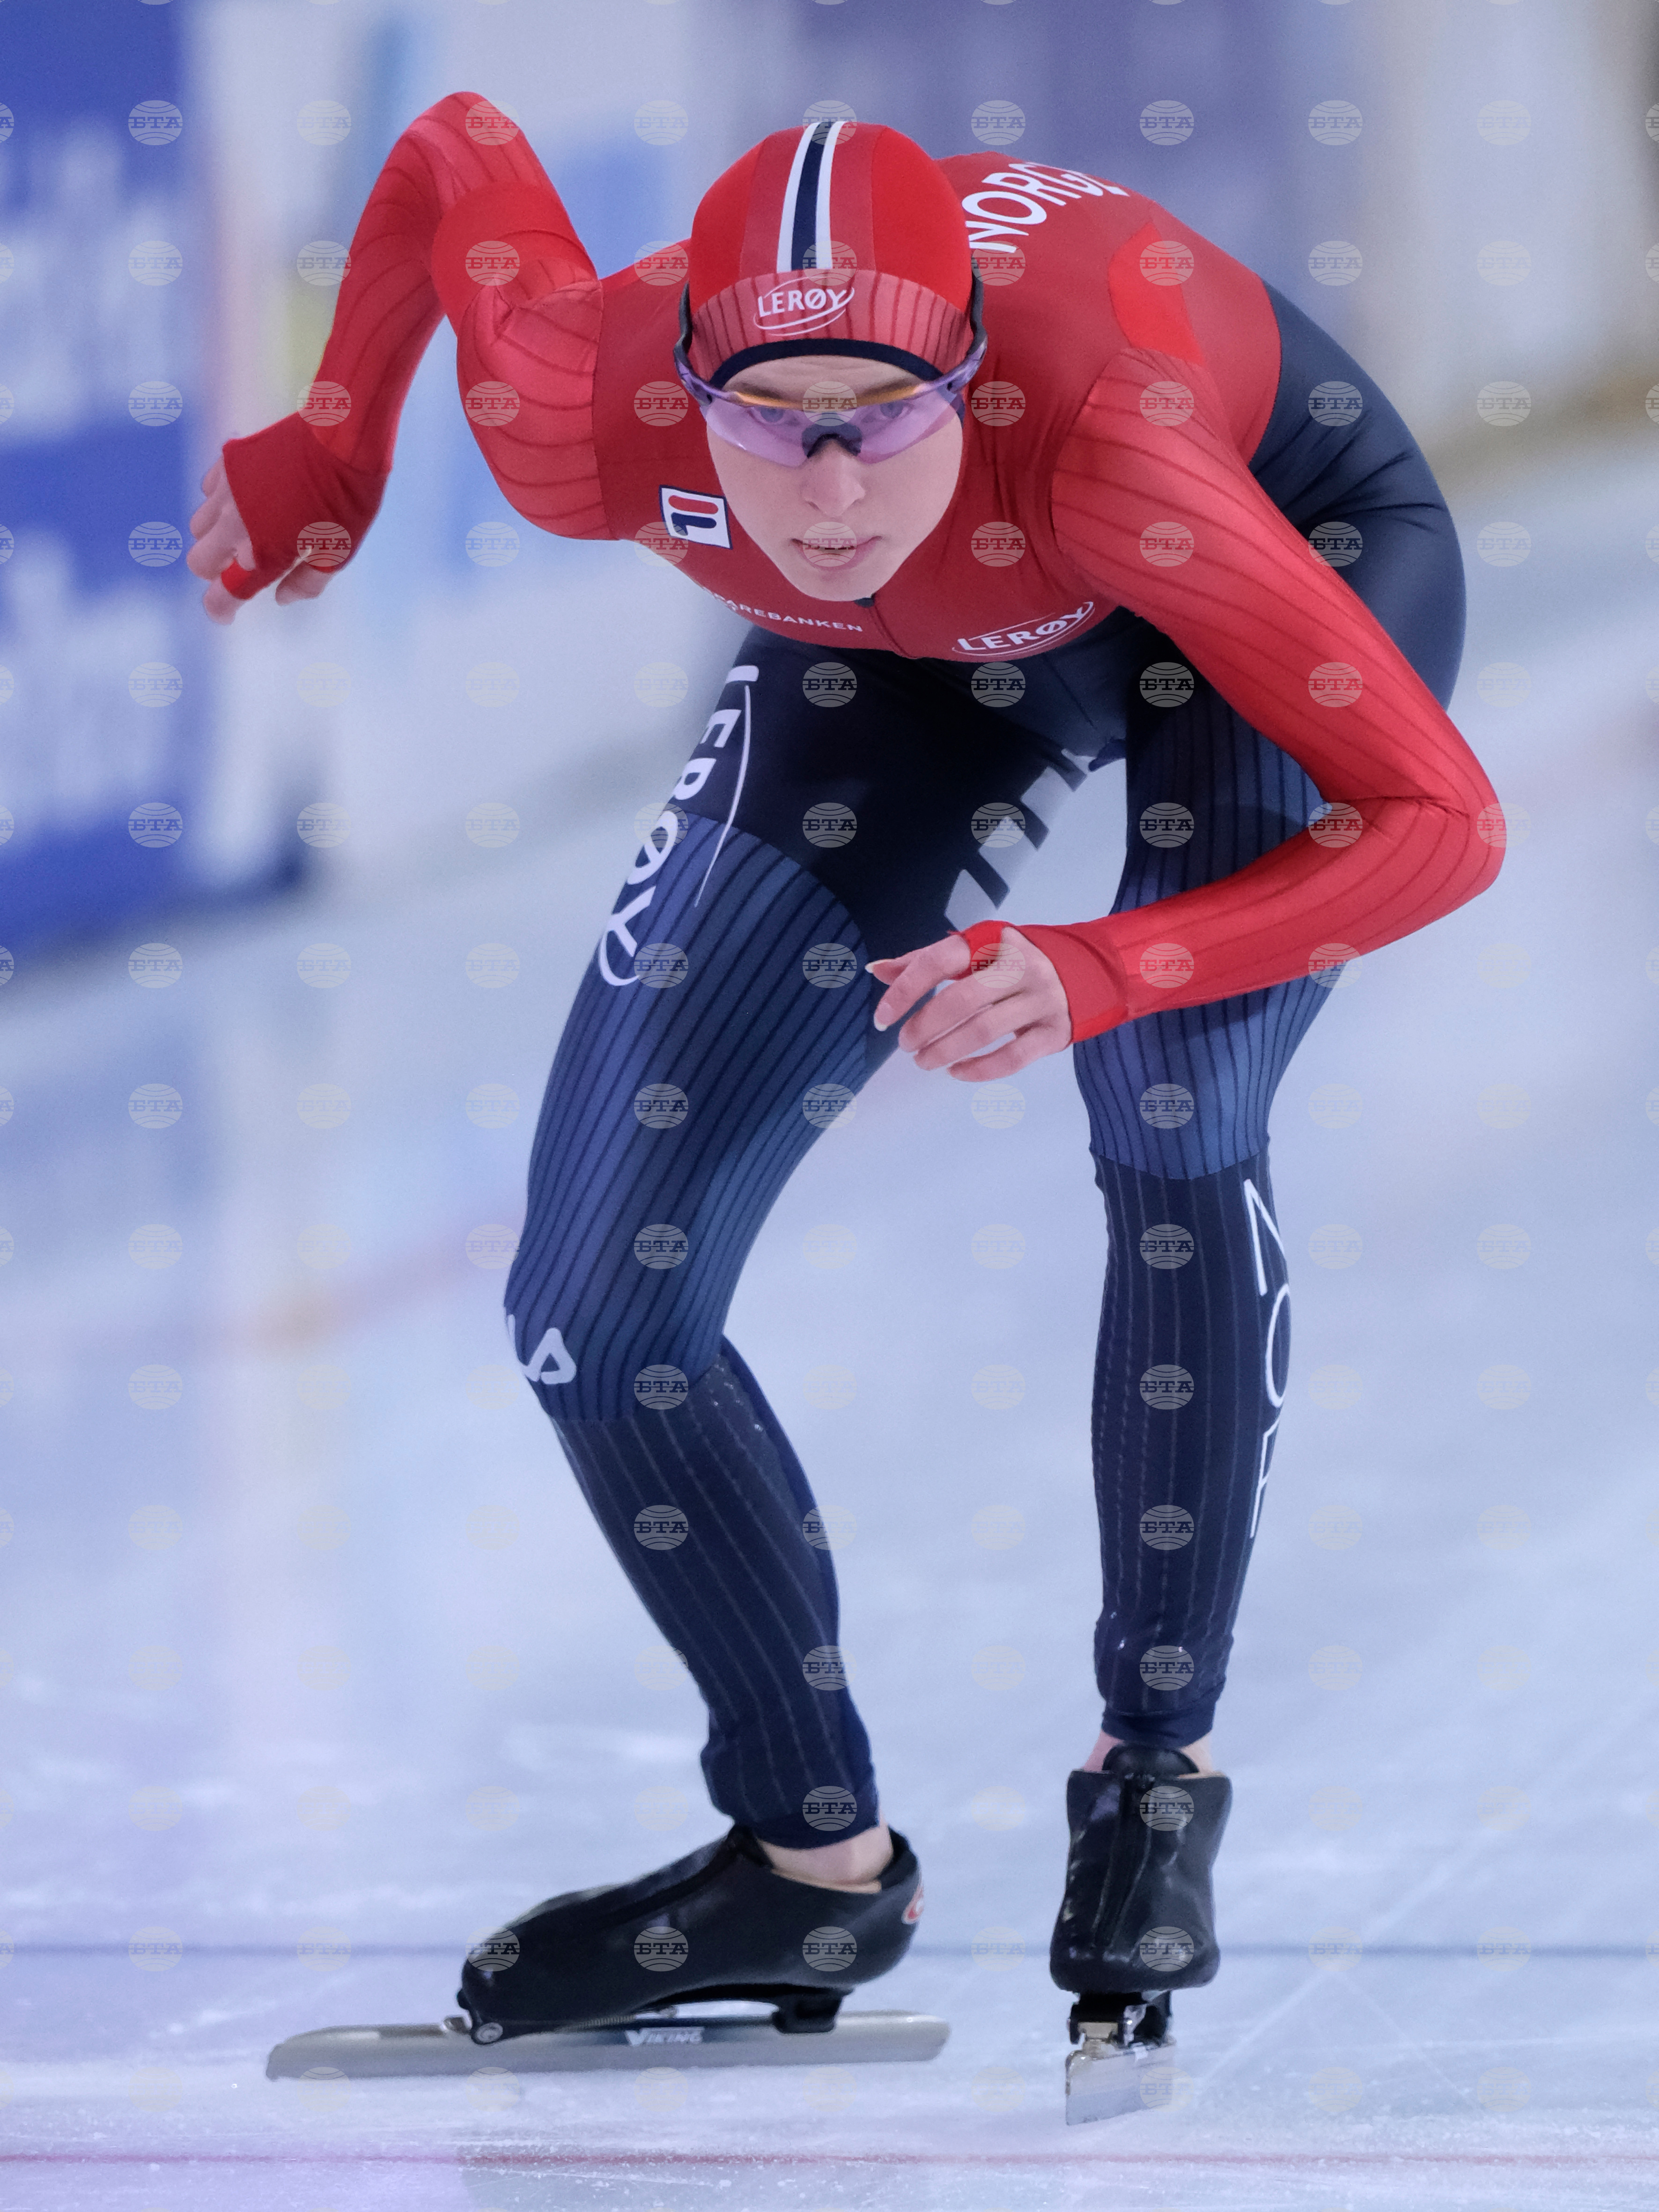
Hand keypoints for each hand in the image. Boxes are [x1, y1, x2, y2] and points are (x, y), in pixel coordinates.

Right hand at [186, 456, 332, 624]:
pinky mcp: (227, 462)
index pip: (222, 595)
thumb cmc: (347, 499)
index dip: (220, 610)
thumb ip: (306, 582)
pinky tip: (249, 496)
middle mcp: (235, 526)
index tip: (226, 613)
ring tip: (249, 529)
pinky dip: (220, 501)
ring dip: (216, 536)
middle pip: (199, 561)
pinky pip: (207, 491)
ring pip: (198, 526)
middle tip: (239, 566)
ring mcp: (227, 491)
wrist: (340, 435)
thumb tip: (279, 597)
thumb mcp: (339, 552)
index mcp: (263, 554)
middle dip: (214, 571)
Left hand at [867, 925, 1071, 1081]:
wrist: (1091, 970)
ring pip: (984, 1030)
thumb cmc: (1017, 962)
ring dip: (945, 1050)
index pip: (939, 961)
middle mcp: (1019, 967)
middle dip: (925, 1026)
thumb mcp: (976, 951)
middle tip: (906, 1044)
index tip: (882, 1019)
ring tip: (923, 1061)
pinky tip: (956, 1072)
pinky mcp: (1054, 1032)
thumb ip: (927, 960)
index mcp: (991, 942)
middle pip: (961, 999)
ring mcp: (1040, 1000)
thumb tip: (876, 970)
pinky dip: (979, 1069)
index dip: (905, 990)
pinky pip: (1012, 1057)